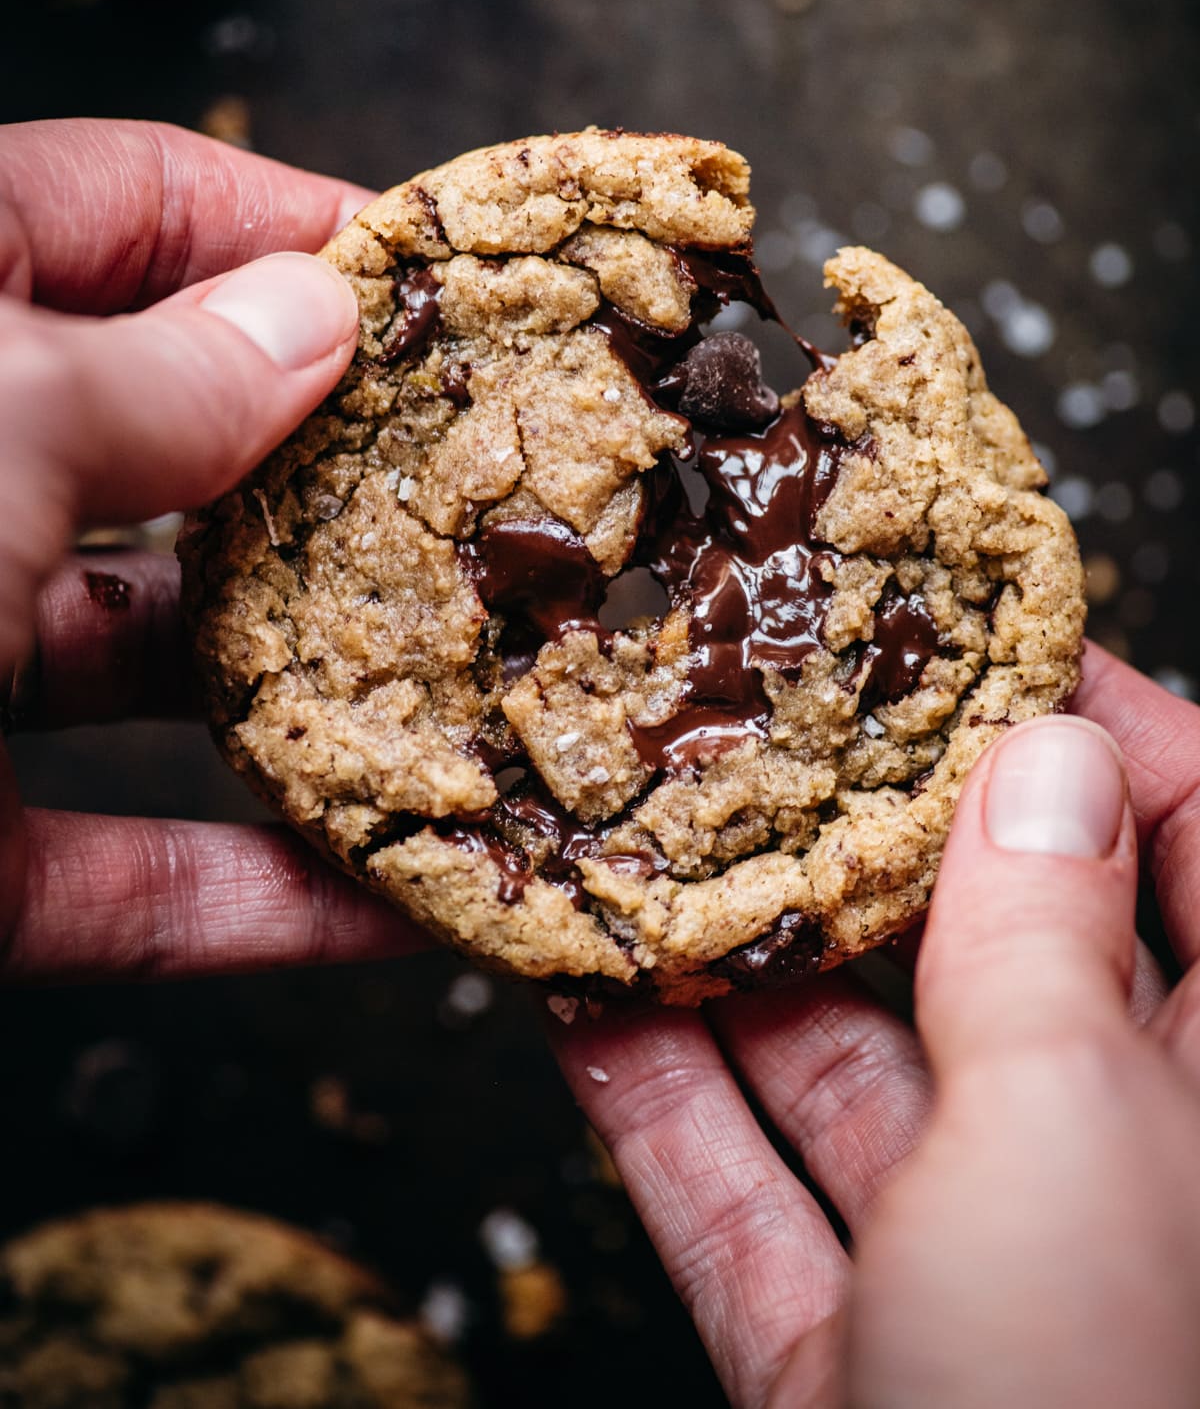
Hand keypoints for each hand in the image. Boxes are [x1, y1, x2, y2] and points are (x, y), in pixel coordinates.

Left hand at [0, 118, 422, 981]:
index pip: (133, 203)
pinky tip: (410, 909)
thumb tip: (314, 316)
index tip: (445, 277)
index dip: (295, 223)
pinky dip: (265, 902)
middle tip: (503, 479)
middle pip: (177, 442)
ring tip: (497, 686)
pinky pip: (134, 874)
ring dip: (328, 695)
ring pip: (168, 670)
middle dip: (339, 466)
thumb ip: (162, 375)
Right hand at [550, 645, 1199, 1407]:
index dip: (1103, 729)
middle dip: (876, 840)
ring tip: (654, 840)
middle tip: (776, 724)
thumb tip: (1045, 759)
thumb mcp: (1069, 1130)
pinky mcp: (854, 1353)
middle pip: (1000, 950)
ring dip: (740, 969)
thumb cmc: (1091, 1407)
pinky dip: (667, 1112)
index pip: (1196, 843)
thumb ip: (1041, 938)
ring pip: (850, 1073)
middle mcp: (1111, 1165)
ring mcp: (976, 1265)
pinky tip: (588, 1010)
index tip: (983, 638)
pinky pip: (750, 1201)